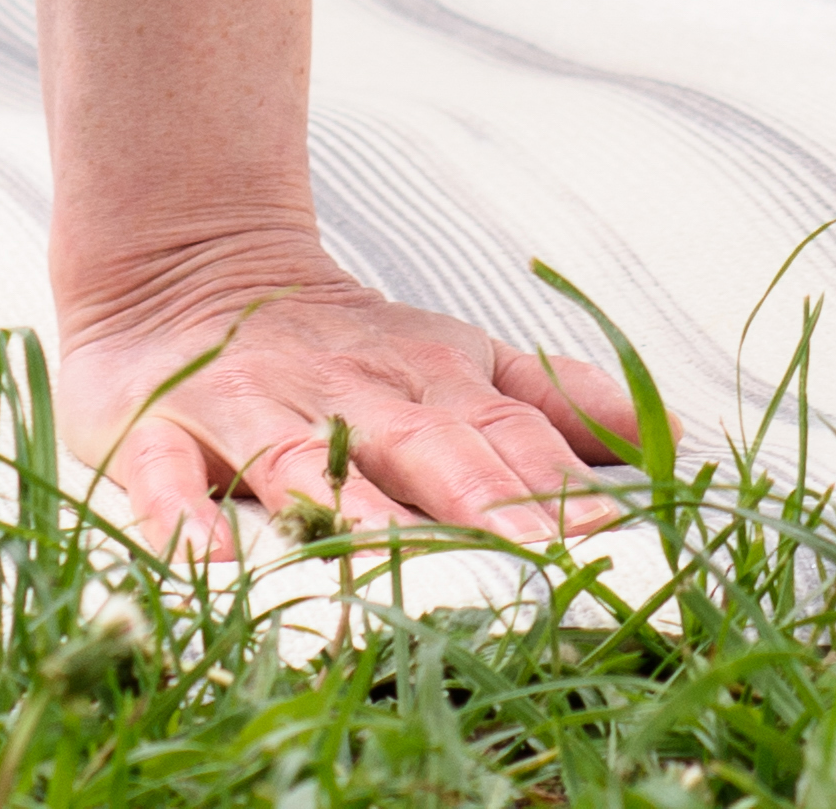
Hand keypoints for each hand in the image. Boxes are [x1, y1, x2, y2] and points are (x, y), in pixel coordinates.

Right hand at [57, 238, 633, 559]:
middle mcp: (353, 395)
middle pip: (424, 451)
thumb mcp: (462, 362)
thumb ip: (558, 406)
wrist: (190, 267)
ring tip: (391, 568)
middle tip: (534, 562)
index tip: (608, 540)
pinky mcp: (161, 430)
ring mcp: (255, 411)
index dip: (556, 487)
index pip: (506, 439)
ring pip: (308, 465)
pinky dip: (184, 521)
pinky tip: (213, 563)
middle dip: (482, 506)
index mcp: (433, 384)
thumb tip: (674, 436)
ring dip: (351, 514)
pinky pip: (168, 480)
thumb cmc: (346, 345)